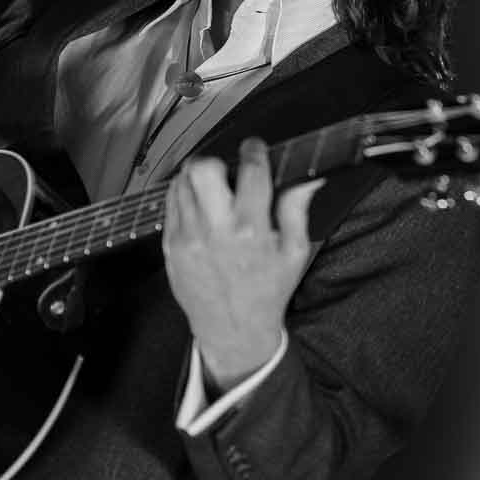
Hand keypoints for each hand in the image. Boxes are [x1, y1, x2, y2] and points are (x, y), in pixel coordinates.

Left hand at [163, 137, 323, 391]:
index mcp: (252, 229)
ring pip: (182, 183)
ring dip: (197, 178)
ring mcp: (189, 239)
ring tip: (211, 188)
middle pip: (203, 170)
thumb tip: (309, 179)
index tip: (254, 148)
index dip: (253, 150)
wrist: (233, 331)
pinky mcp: (171, 248)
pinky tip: (198, 205)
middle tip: (225, 170)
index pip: (251, 171)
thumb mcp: (294, 253)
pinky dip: (183, 196)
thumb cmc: (267, 291)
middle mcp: (217, 230)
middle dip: (216, 162)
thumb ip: (297, 211)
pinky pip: (170, 205)